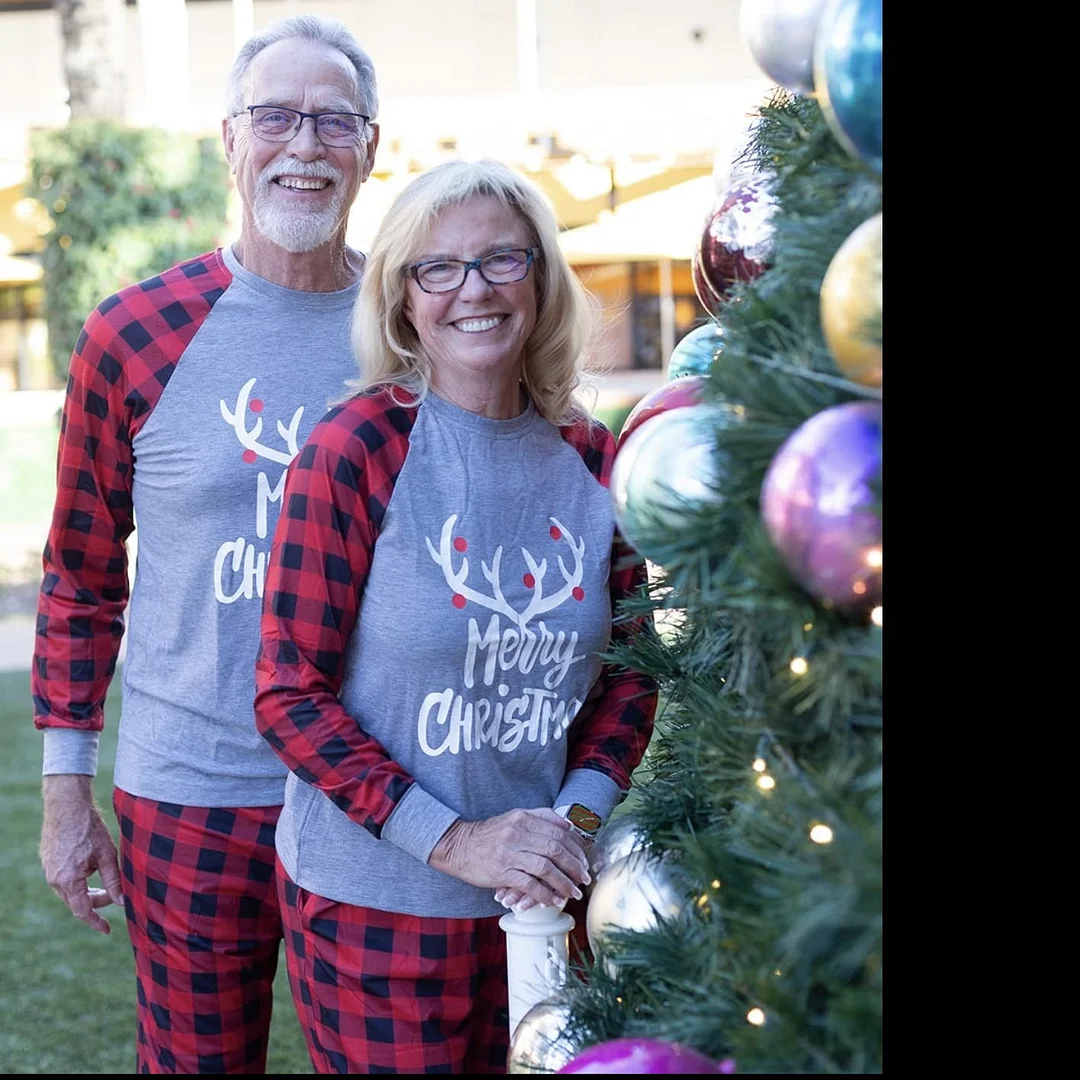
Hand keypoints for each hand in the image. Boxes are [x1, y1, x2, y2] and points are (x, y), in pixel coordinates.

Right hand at [41, 774, 123, 934]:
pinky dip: (78, 881)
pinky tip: (90, 869)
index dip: (96, 922)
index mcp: (68, 881)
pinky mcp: (48, 861)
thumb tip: (123, 901)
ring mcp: (48, 870)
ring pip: (69, 891)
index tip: (107, 930)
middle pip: (76, 902)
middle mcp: (54, 879)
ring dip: (86, 892)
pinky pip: (63, 879)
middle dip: (95, 903)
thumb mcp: (107, 856)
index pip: (82, 911)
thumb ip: (114, 881)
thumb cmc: (89, 829)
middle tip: (114, 896)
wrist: (67, 805)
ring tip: (104, 882)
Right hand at [430, 807, 590, 908]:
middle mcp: (517, 833)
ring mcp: (509, 853)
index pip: (558, 833)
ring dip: (563, 882)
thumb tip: (569, 826)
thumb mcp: (514, 817)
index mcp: (523, 818)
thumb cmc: (490, 834)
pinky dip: (544, 893)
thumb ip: (542, 817)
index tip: (584, 861)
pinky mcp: (501, 872)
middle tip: (584, 878)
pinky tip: (553, 900)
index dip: (575, 848)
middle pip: (555, 849)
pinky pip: (529, 884)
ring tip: (573, 892)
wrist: (458, 845)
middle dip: (574, 866)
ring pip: (545, 868)